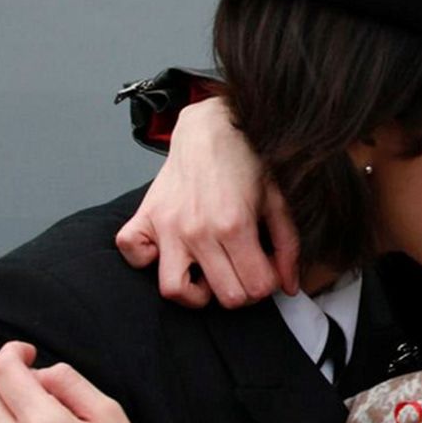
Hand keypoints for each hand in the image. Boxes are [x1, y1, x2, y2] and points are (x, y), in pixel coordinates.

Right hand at [116, 96, 300, 307]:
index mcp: (235, 226)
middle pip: (224, 296)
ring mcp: (168, 225)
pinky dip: (147, 259)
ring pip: (173, 290)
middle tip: (242, 270)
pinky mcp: (145, 216)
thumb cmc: (245, 161)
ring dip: (194, 291)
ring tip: (207, 272)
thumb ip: (288, 247)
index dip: (266, 285)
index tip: (265, 270)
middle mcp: (198, 230)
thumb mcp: (277, 202)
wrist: (212, 126)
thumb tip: (289, 287)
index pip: (255, 288)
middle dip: (241, 290)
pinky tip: (170, 250)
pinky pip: (132, 253)